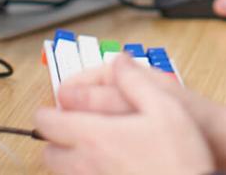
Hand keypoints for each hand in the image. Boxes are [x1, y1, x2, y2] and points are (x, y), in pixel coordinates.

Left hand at [58, 66, 225, 174]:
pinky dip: (81, 172)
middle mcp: (86, 164)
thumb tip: (119, 61)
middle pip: (48, 152)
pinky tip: (104, 164)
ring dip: (66, 157)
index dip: (46, 111)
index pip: (48, 123)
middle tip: (69, 125)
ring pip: (60, 172)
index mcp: (95, 136)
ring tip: (87, 145)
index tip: (54, 107)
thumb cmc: (179, 157)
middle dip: (54, 137)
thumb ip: (136, 81)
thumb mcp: (165, 106)